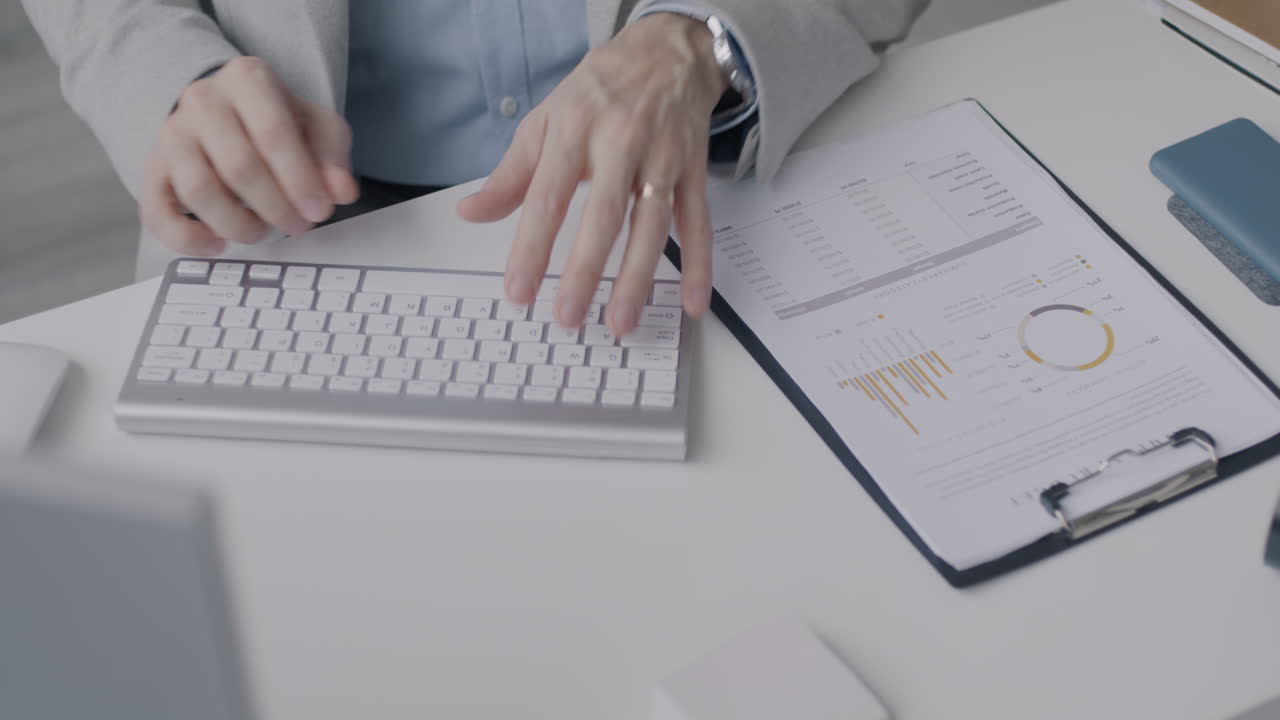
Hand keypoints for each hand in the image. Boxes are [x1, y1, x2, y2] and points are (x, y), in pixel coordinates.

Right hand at [140, 56, 358, 255]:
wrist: (226, 110)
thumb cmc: (277, 121)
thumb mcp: (316, 126)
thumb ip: (333, 157)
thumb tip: (341, 193)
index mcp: (247, 79)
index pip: (273, 132)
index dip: (300, 179)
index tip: (320, 211)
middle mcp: (202, 101)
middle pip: (238, 165)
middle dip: (276, 207)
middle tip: (300, 226)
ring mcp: (171, 135)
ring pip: (198, 190)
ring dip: (238, 224)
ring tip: (264, 231)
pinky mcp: (153, 171)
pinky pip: (157, 213)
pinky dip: (187, 239)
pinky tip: (218, 245)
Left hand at [457, 13, 727, 334]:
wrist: (667, 53)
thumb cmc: (600, 92)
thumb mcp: (545, 122)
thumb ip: (510, 175)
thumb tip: (471, 212)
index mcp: (575, 132)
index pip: (548, 197)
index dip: (531, 247)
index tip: (518, 290)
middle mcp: (621, 144)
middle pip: (604, 216)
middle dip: (584, 271)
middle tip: (568, 317)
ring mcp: (663, 159)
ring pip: (652, 225)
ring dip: (637, 278)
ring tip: (621, 321)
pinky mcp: (694, 172)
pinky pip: (698, 224)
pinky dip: (699, 266)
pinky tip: (692, 303)